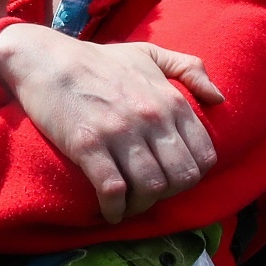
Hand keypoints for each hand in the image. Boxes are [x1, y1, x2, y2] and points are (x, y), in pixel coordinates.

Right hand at [0, 25, 225, 222]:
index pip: (203, 156)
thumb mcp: (149, 53)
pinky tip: (110, 212)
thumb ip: (189, 68)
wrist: (46, 58)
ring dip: (141, 206)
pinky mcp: (88, 145)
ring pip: (151, 188)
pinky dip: (115, 208)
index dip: (192, 176)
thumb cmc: (97, 59)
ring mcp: (120, 132)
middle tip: (149, 194)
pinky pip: (113, 189)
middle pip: (181, 178)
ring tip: (129, 206)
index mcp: (170, 100)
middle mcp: (151, 118)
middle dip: (169, 194)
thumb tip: (219, 99)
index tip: (171, 178)